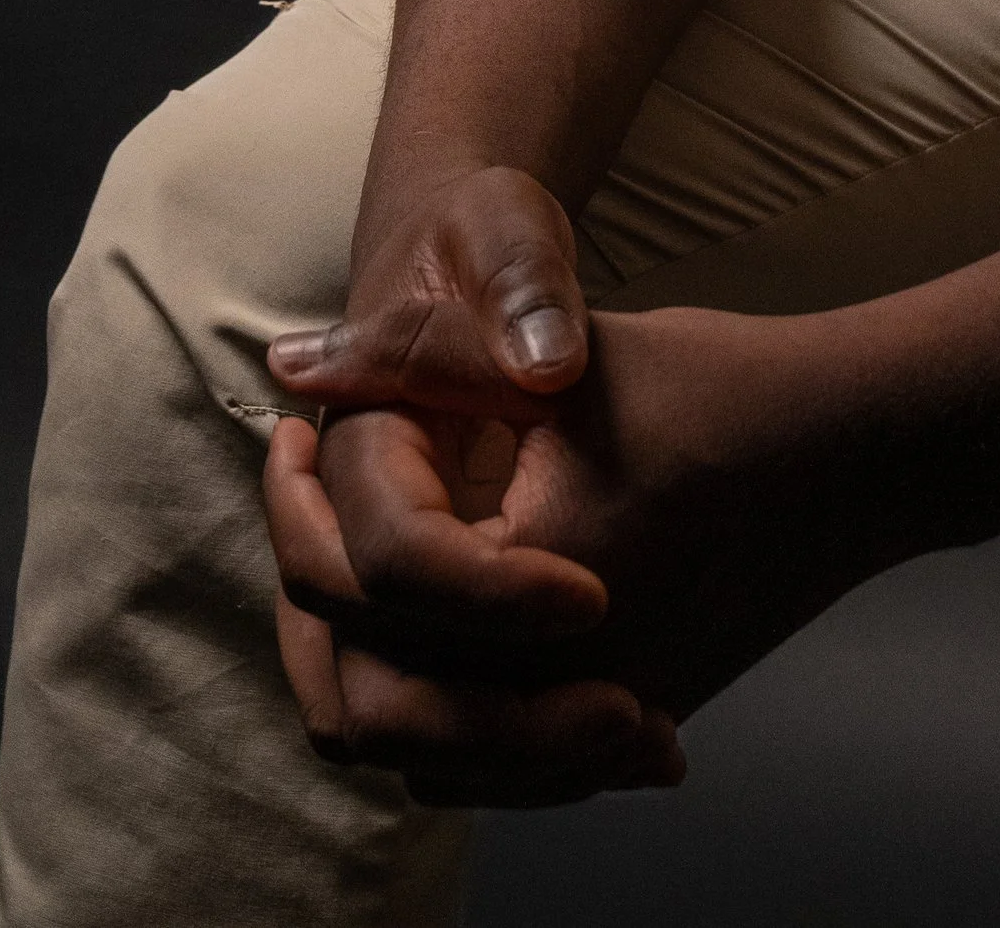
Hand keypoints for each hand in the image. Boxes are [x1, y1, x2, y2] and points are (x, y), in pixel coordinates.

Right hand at [264, 165, 683, 803]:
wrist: (473, 261)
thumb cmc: (486, 241)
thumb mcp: (508, 240)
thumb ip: (523, 297)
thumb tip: (545, 363)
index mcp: (356, 447)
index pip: (394, 560)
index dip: (489, 593)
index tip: (597, 593)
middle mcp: (347, 535)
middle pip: (373, 689)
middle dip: (501, 725)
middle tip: (633, 712)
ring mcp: (380, 589)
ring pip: (405, 729)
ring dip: (518, 759)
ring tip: (650, 734)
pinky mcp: (429, 620)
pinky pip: (450, 729)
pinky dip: (533, 752)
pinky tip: (653, 733)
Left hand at [266, 305, 886, 803]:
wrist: (860, 447)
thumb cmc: (725, 391)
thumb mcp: (565, 365)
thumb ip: (432, 378)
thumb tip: (298, 369)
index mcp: (523, 591)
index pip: (357, 588)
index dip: (299, 509)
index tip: (293, 442)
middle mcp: (557, 685)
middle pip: (370, 707)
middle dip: (318, 617)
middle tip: (304, 524)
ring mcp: (598, 720)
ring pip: (430, 759)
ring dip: (377, 680)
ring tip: (353, 581)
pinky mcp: (632, 725)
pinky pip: (505, 767)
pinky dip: (456, 723)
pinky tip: (442, 646)